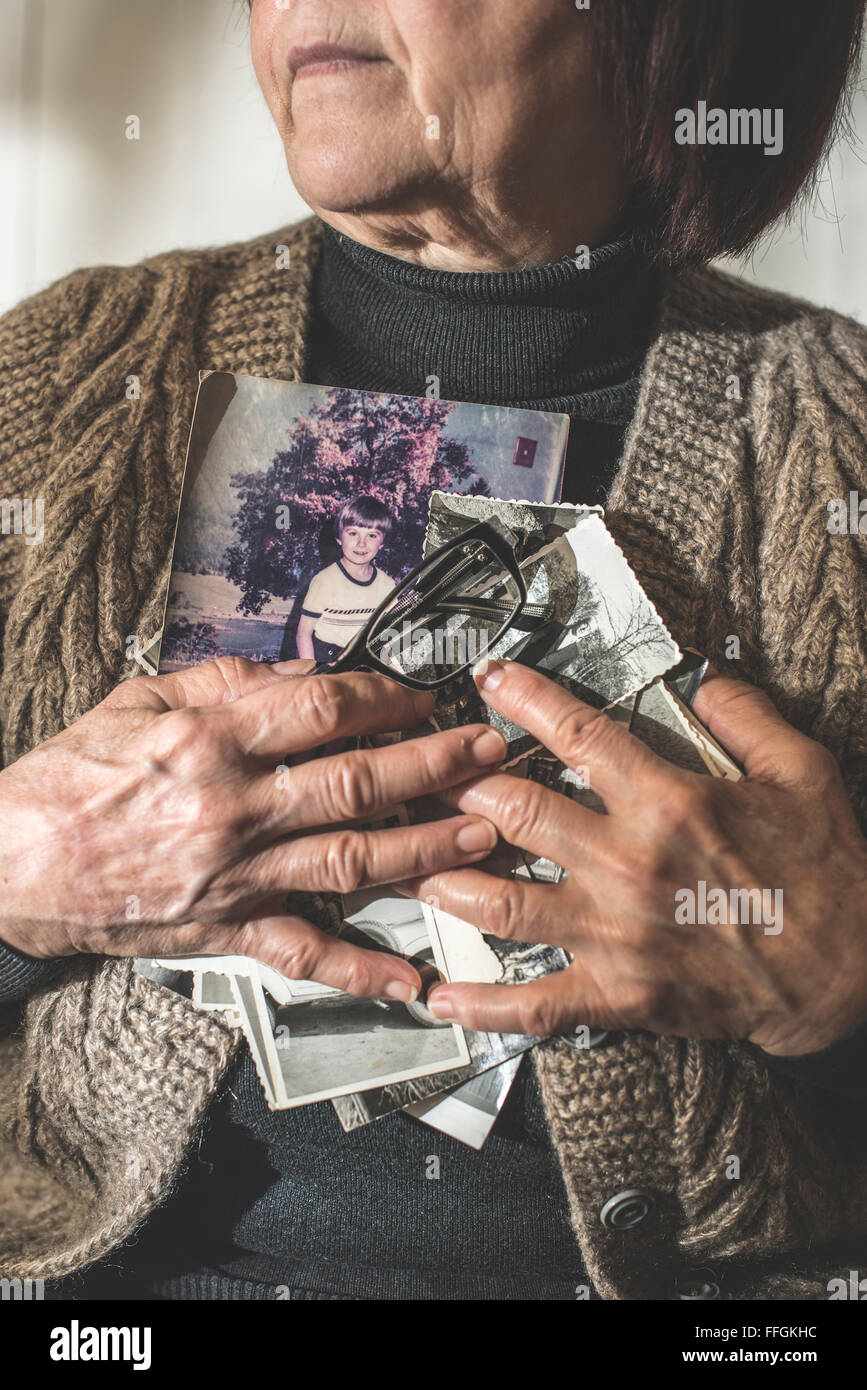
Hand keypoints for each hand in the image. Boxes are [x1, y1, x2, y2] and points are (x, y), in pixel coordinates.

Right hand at [0, 656, 505, 1000]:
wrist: (8, 864)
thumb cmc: (68, 779)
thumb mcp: (136, 702)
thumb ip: (222, 682)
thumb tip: (300, 674)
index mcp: (210, 739)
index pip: (322, 709)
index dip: (386, 698)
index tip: (422, 695)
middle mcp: (232, 806)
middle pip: (356, 780)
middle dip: (434, 763)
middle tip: (488, 752)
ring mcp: (233, 874)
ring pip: (349, 860)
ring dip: (425, 847)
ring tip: (482, 833)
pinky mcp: (223, 930)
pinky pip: (301, 952)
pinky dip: (357, 968)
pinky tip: (410, 978)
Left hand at [416, 660, 866, 1055]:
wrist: (849, 970)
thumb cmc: (826, 871)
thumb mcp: (803, 769)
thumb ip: (745, 715)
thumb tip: (703, 674)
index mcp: (670, 800)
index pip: (577, 734)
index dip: (524, 699)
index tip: (487, 680)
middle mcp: (630, 863)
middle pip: (518, 814)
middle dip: (460, 788)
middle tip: (424, 773)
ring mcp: (618, 933)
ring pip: (505, 903)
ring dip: (447, 882)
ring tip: (409, 864)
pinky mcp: (621, 994)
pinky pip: (536, 1004)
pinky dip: (482, 1006)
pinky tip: (439, 997)